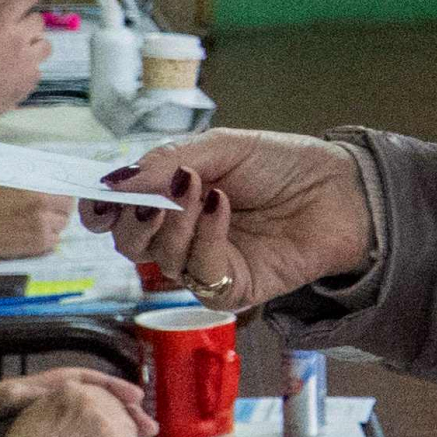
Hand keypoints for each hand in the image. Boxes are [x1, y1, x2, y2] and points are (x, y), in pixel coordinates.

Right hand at [0, 0, 56, 111]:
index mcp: (0, 20)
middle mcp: (19, 37)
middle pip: (38, 21)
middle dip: (26, 24)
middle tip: (10, 34)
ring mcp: (27, 61)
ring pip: (44, 45)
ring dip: (33, 46)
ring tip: (17, 55)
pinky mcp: (30, 81)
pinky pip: (37, 69)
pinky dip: (28, 69)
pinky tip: (12, 75)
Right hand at [0, 185, 71, 265]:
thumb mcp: (9, 184)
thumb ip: (31, 182)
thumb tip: (49, 178)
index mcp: (37, 193)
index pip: (67, 196)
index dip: (64, 197)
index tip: (59, 199)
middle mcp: (43, 211)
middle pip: (67, 212)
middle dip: (60, 211)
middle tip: (50, 211)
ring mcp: (41, 230)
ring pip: (61, 227)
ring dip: (54, 225)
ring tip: (39, 223)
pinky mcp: (37, 246)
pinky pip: (54, 242)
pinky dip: (48, 238)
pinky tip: (34, 234)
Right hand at [82, 132, 372, 315]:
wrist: (338, 190)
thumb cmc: (282, 165)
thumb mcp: (220, 147)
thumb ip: (165, 162)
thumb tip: (116, 181)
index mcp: (169, 199)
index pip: (114, 216)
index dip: (98, 210)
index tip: (102, 197)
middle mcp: (179, 235)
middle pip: (127, 244)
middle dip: (135, 216)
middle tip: (160, 190)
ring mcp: (203, 265)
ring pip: (160, 258)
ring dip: (177, 220)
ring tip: (205, 187)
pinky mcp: (231, 289)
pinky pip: (199, 273)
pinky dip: (205, 237)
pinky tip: (224, 208)